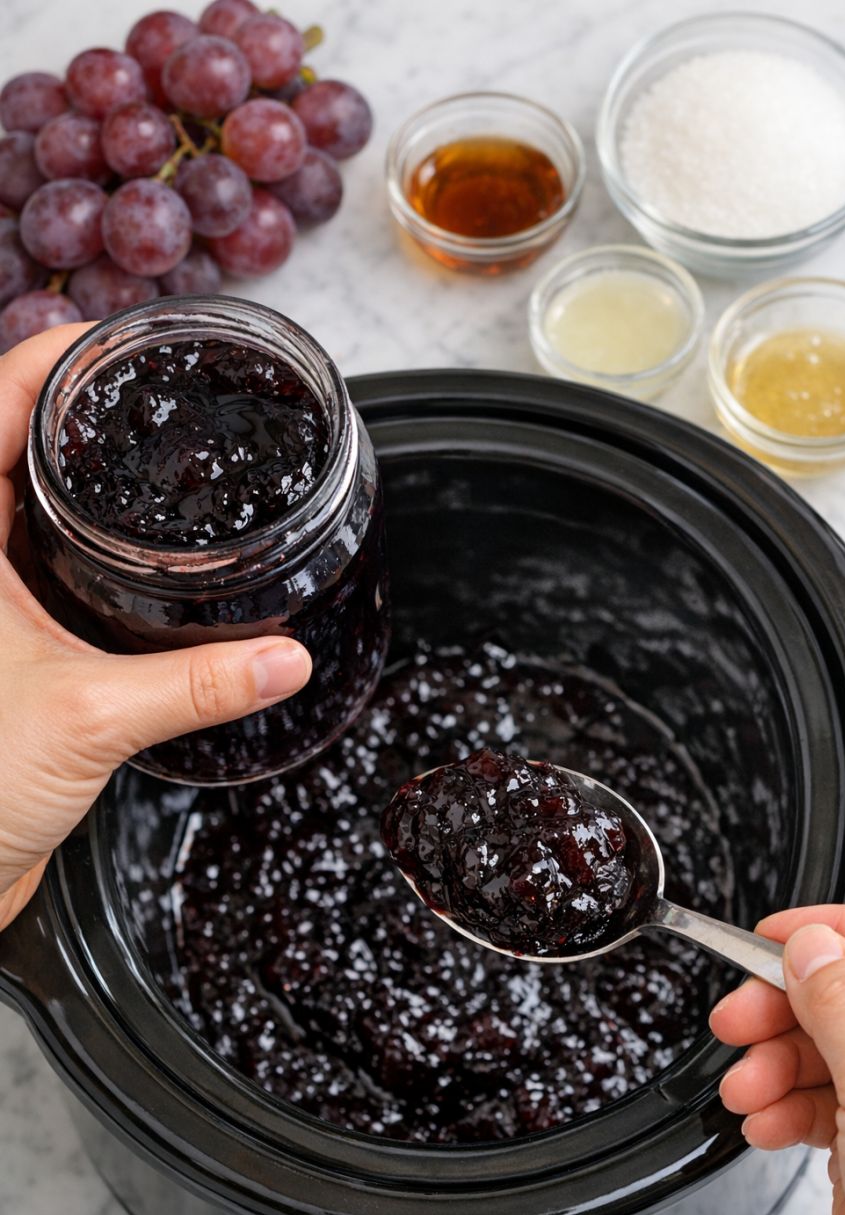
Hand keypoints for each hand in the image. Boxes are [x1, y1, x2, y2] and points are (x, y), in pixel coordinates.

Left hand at [0, 326, 311, 932]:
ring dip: (80, 471)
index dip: (47, 360)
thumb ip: (194, 684)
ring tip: (153, 443)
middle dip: (77, 405)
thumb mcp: (88, 720)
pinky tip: (141, 552)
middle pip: (8, 444)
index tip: (112, 331)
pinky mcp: (7, 641)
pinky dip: (91, 543)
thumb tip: (284, 657)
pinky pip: (46, 563)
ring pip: (24, 502)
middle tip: (150, 378)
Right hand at [710, 905, 844, 1214]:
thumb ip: (844, 1005)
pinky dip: (780, 1110)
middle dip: (781, 1008)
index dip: (831, 932)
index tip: (772, 937)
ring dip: (771, 1067)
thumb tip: (811, 943)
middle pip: (843, 997)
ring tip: (747, 1090)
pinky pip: (815, 1105)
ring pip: (821, 1052)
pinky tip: (765, 1124)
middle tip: (737, 1019)